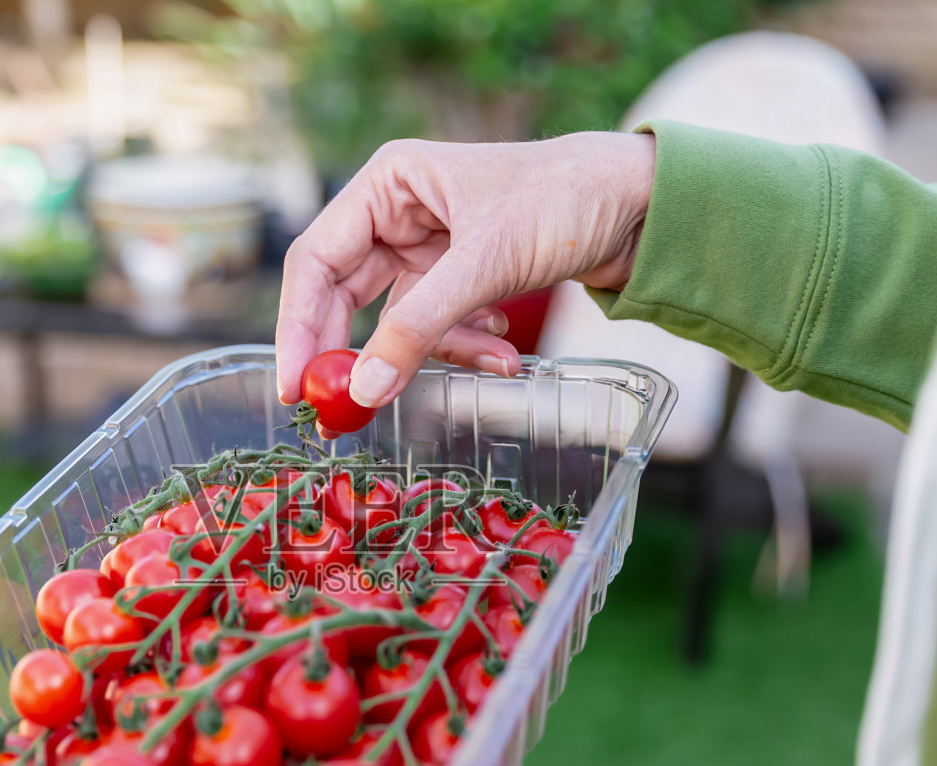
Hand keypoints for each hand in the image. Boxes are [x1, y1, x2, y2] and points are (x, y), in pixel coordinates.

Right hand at [275, 132, 656, 408]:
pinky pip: (440, 328)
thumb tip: (363, 388)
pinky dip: (470, 345)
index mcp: (389, 183)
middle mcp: (398, 211)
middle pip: (346, 296)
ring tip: (495, 357)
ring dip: (443, 349)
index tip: (294, 386)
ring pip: (401, 321)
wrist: (642, 204)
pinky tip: (507, 345)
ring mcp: (428, 246)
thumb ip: (420, 325)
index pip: (315, 260)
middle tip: (346, 410)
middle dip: (359, 354)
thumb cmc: (565, 199)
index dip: (298, 326)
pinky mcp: (461, 277)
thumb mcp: (487, 261)